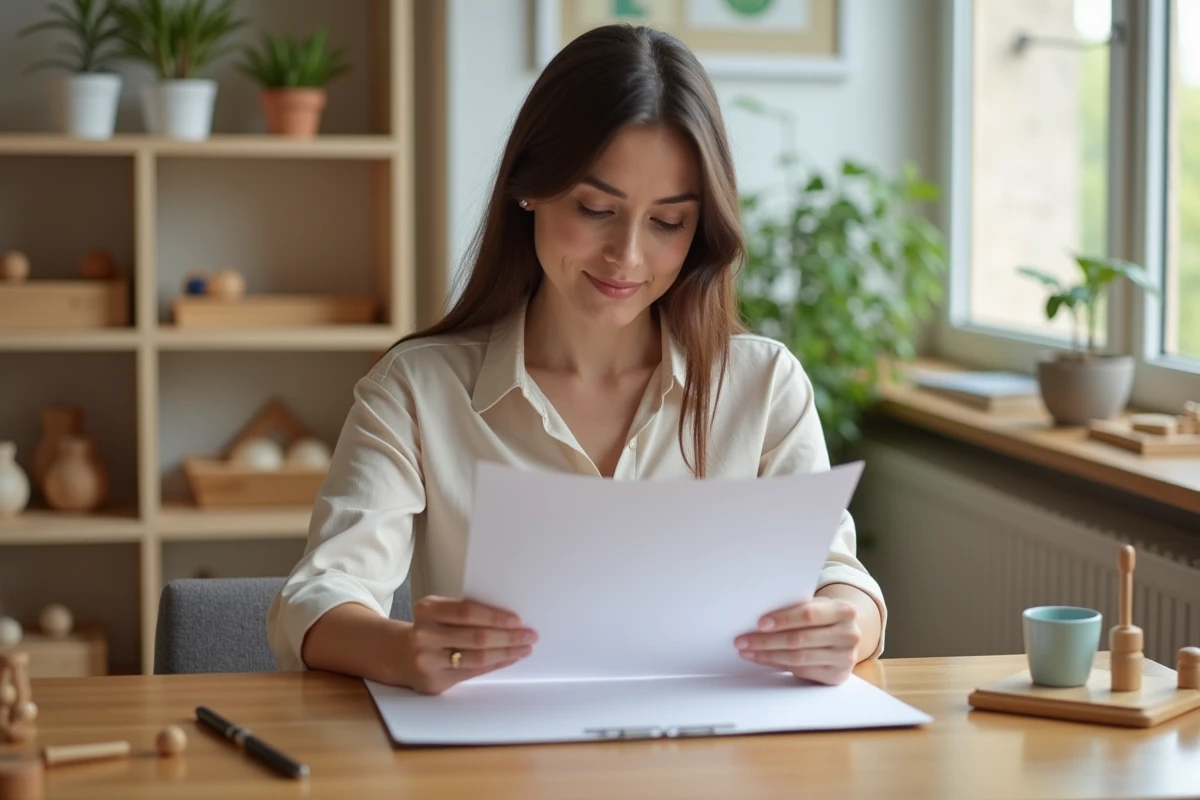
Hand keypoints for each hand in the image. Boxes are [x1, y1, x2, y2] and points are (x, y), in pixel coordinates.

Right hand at [403, 596, 536, 694]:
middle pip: (476, 637)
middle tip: (530, 635)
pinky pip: (473, 672)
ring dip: (506, 653)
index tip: (517, 620)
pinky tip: (509, 658)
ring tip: (525, 648)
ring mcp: (428, 661)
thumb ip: (464, 612)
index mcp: (428, 610)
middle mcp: (425, 635)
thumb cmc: (430, 628)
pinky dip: (495, 664)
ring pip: (477, 658)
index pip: (467, 612)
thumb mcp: (439, 611)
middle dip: (508, 637)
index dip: (495, 617)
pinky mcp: (435, 682)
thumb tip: (509, 618)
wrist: (398, 654)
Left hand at [734, 596, 861, 684]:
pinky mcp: (837, 675)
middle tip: (742, 640)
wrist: (847, 636)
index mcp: (844, 611)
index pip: (809, 615)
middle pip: (799, 639)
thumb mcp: (819, 606)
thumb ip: (798, 609)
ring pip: (798, 658)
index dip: (783, 619)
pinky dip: (778, 665)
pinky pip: (802, 671)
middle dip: (766, 641)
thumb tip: (760, 622)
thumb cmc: (824, 617)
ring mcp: (845, 658)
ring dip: (767, 655)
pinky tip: (763, 659)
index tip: (759, 623)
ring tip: (747, 651)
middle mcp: (849, 635)